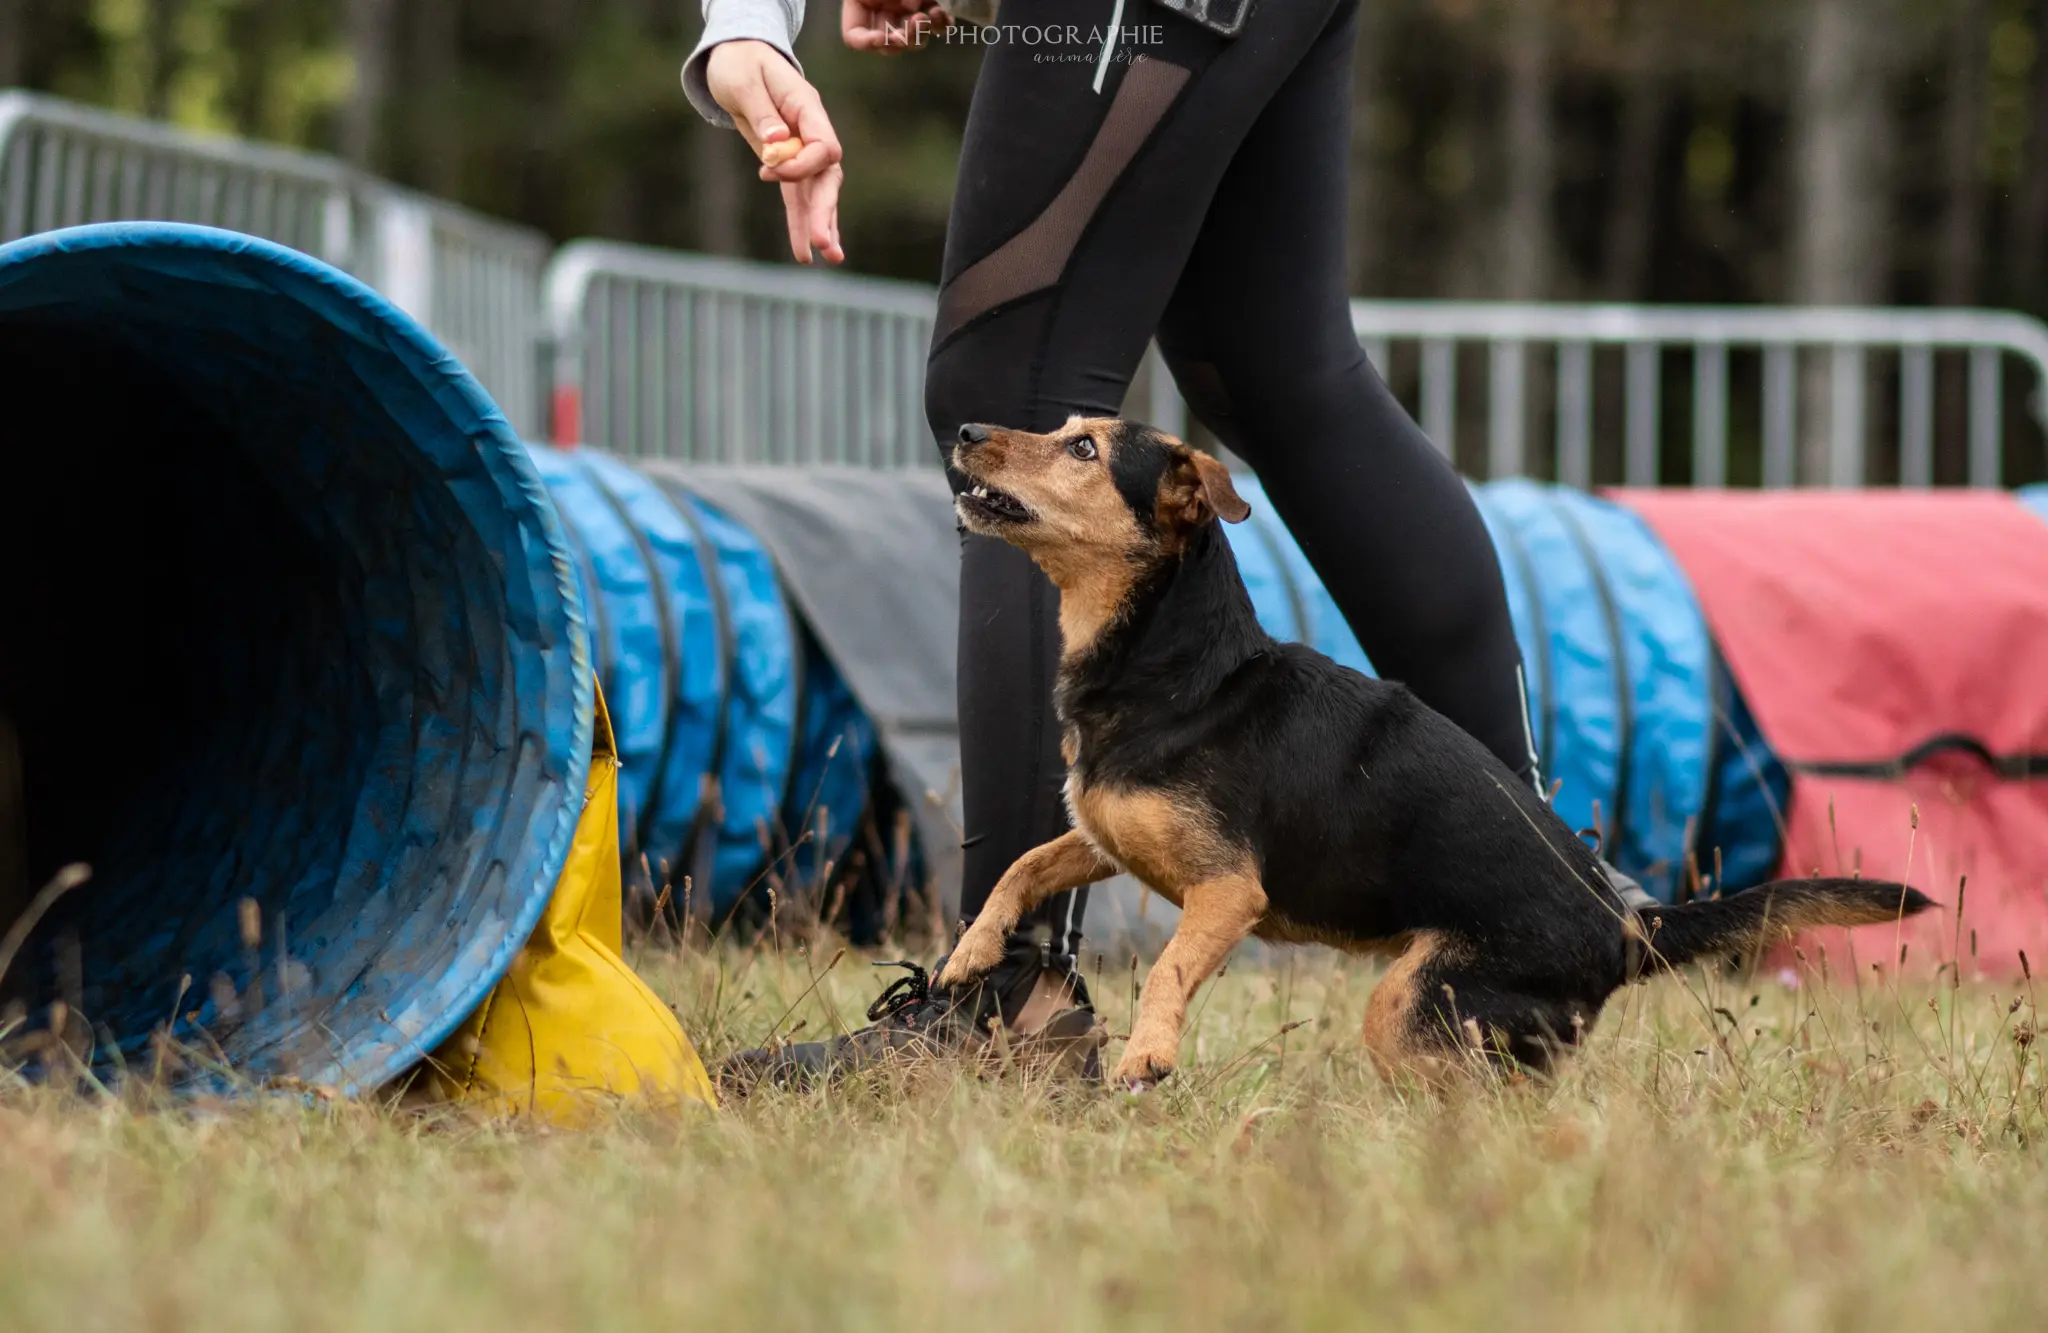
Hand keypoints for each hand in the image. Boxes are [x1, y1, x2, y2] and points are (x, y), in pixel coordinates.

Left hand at [704, 40, 844, 264]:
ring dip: (823, 226)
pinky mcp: (786, 165)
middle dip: (825, 212)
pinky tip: (804, 255)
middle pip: (828, 177)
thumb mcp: (743, 82)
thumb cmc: (739, 64)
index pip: (823, 146)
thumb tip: (777, 143)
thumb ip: (762, 112)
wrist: (736, 58)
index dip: (802, 165)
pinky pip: (797, 198)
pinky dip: (800, 225)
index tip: (768, 169)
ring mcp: (802, 150)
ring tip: (829, 258)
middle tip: (821, 243)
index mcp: (807, 108)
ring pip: (819, 194)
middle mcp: (812, 132)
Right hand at [843, 0, 949, 52]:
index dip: (866, 42)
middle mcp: (881, 10)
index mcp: (860, 3)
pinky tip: (944, 16)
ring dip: (922, 33)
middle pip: (888, 42)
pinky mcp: (927, 4)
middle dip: (902, 40)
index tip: (880, 38)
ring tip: (931, 15)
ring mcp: (904, 9)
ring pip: (913, 37)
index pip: (854, 36)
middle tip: (914, 23)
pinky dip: (941, 23)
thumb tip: (912, 6)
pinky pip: (935, 23)